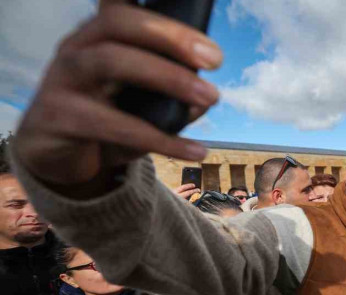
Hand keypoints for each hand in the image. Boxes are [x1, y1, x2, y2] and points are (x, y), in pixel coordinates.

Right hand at [12, 0, 221, 197]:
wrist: (57, 156)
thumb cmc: (103, 116)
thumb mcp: (137, 101)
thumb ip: (170, 93)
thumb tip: (206, 98)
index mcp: (98, 35)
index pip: (121, 7)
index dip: (161, 12)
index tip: (201, 26)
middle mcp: (77, 47)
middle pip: (118, 22)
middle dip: (171, 37)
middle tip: (215, 59)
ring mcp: (62, 78)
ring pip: (111, 61)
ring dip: (168, 77)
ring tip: (210, 97)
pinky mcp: (57, 116)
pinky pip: (113, 124)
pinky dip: (160, 139)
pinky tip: (195, 150)